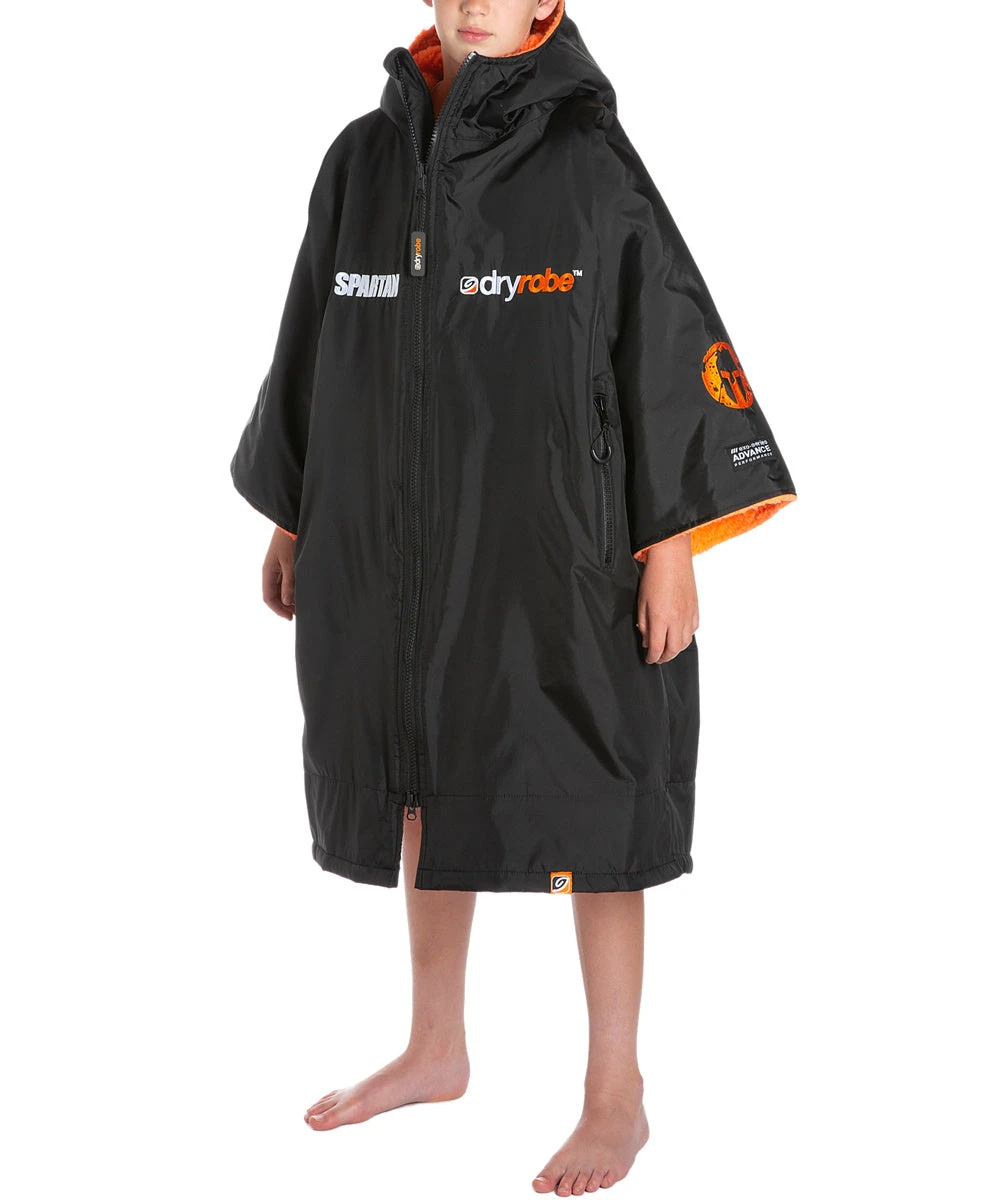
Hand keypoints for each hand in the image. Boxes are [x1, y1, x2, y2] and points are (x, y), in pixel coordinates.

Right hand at [263, 526, 295, 619]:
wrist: (291, 520)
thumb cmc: (290, 539)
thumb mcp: (290, 563)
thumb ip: (289, 583)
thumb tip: (288, 603)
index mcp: (268, 572)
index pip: (268, 598)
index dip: (278, 610)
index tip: (291, 618)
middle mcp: (271, 571)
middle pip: (274, 595)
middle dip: (285, 606)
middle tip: (299, 613)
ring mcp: (278, 567)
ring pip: (281, 589)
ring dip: (290, 598)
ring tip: (303, 604)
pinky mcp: (286, 562)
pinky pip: (286, 581)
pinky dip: (293, 589)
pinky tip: (303, 591)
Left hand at [635, 532, 697, 662]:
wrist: (672, 557)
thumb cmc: (654, 576)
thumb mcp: (641, 602)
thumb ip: (644, 624)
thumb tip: (646, 640)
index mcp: (660, 618)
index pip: (657, 648)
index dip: (652, 657)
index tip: (648, 659)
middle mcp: (677, 619)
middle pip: (673, 650)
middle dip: (664, 658)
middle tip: (657, 658)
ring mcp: (688, 614)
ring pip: (685, 643)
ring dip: (676, 649)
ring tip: (667, 649)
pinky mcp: (696, 609)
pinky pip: (693, 630)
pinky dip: (685, 637)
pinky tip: (678, 634)